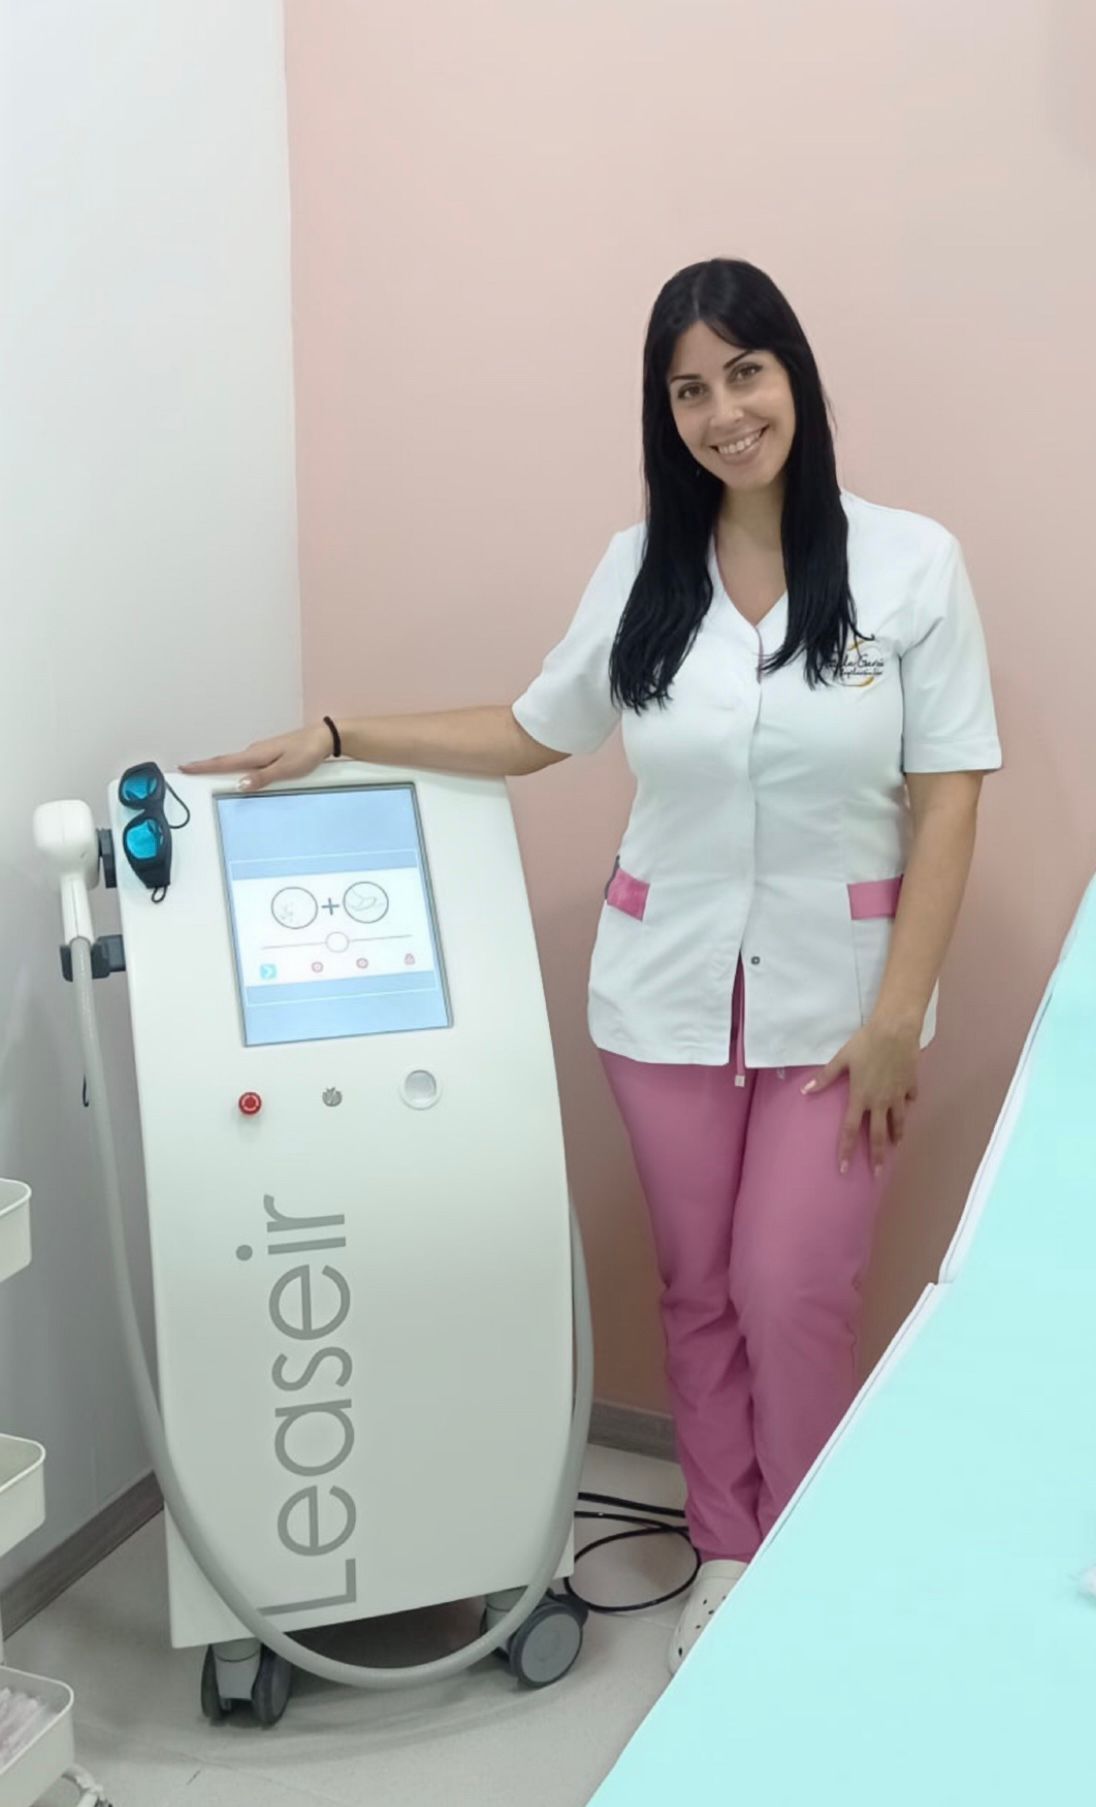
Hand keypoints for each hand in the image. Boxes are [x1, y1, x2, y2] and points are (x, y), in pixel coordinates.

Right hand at [179, 724, 332, 790]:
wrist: (324, 738)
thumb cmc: (308, 752)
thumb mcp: (286, 769)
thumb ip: (263, 778)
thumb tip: (240, 785)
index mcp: (256, 755)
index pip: (223, 762)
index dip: (202, 766)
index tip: (185, 767)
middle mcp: (256, 751)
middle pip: (226, 762)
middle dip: (205, 766)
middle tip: (188, 771)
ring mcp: (263, 752)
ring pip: (237, 762)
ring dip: (220, 767)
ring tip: (205, 774)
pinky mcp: (271, 754)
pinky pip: (248, 763)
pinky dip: (236, 767)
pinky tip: (237, 774)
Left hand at [802, 1018, 919, 1176]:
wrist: (895, 1030)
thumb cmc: (865, 1043)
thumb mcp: (841, 1059)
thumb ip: (824, 1078)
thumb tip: (805, 1091)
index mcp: (860, 1097)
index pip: (851, 1130)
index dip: (847, 1150)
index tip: (844, 1169)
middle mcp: (880, 1102)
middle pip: (879, 1135)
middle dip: (878, 1157)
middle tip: (877, 1173)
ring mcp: (897, 1096)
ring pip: (899, 1122)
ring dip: (896, 1135)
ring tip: (896, 1145)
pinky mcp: (910, 1086)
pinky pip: (909, 1100)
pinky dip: (907, 1105)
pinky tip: (906, 1106)